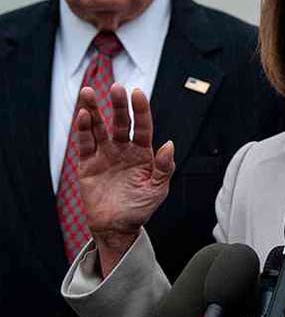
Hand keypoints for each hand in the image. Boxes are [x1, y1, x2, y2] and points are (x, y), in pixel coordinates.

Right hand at [76, 83, 174, 275]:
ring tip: (88, 92)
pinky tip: (82, 115)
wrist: (117, 228)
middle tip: (115, 88)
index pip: (143, 126)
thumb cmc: (140, 207)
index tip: (137, 93)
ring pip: (99, 128)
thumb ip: (164, 167)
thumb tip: (169, 144)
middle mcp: (123, 149)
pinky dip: (82, 130)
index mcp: (143, 153)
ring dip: (93, 110)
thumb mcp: (158, 189)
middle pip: (120, 122)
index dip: (141, 110)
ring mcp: (105, 155)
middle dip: (118, 105)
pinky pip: (85, 144)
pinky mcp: (88, 164)